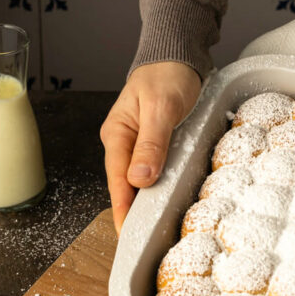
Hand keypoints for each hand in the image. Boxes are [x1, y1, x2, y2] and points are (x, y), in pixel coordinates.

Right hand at [100, 61, 201, 234]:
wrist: (177, 54)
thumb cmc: (167, 74)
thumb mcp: (161, 108)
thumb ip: (152, 143)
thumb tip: (140, 179)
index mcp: (118, 133)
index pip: (118, 179)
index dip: (122, 208)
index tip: (126, 233)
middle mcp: (123, 141)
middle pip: (125, 184)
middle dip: (132, 212)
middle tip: (141, 241)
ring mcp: (137, 143)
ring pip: (139, 179)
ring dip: (144, 201)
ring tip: (152, 229)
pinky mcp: (153, 143)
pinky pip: (152, 170)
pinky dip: (157, 186)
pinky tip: (164, 200)